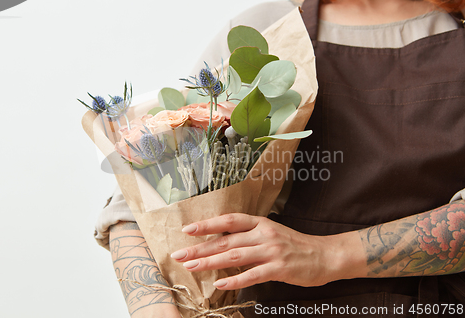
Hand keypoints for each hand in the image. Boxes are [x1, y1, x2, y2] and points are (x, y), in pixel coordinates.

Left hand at [170, 213, 359, 289]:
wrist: (324, 255)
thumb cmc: (294, 245)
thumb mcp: (271, 232)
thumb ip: (248, 235)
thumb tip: (221, 241)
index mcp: (260, 223)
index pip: (229, 220)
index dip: (207, 224)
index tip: (187, 229)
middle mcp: (263, 234)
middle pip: (226, 240)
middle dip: (200, 247)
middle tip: (180, 254)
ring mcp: (271, 251)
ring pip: (234, 256)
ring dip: (210, 262)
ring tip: (192, 267)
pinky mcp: (278, 268)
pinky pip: (252, 275)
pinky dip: (235, 280)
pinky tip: (220, 284)